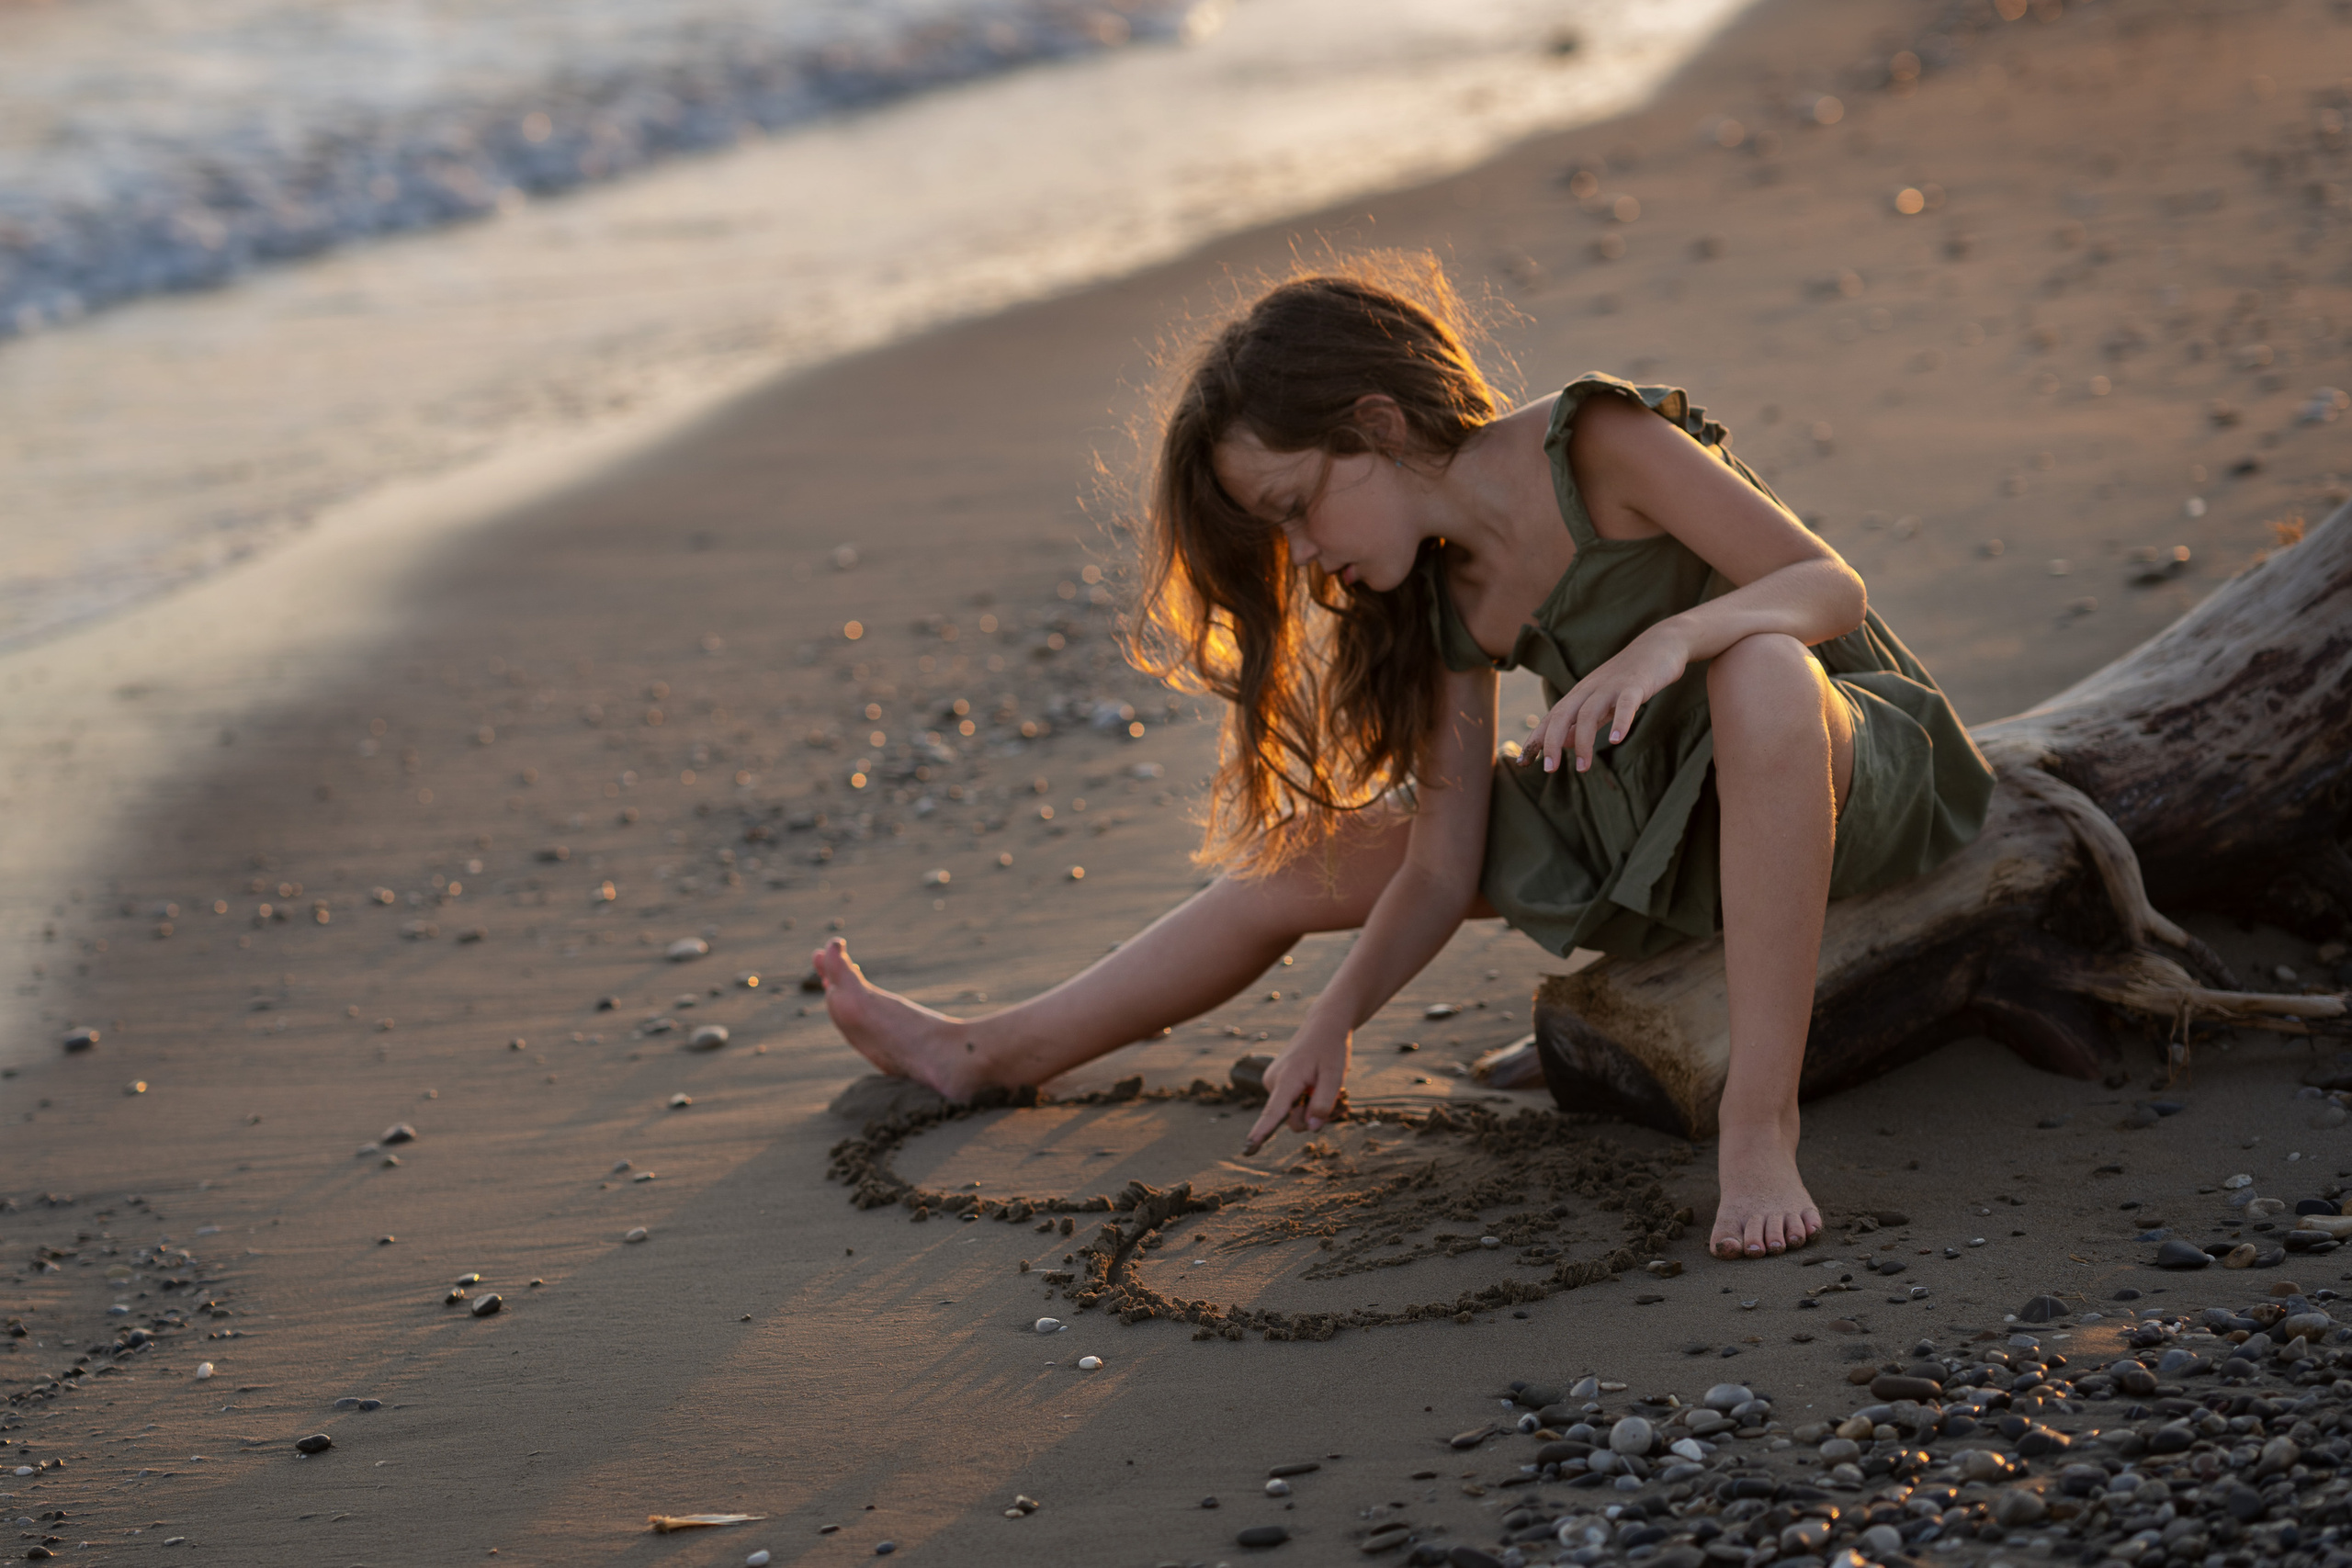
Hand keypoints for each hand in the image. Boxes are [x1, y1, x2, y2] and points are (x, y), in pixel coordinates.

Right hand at [1241, 1020, 1351, 1155]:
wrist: (1323, 1025)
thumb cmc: (1331, 1049)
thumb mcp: (1335, 1075)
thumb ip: (1323, 1103)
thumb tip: (1311, 1128)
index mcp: (1287, 1079)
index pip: (1273, 1112)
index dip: (1262, 1132)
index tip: (1249, 1148)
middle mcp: (1274, 1082)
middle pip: (1293, 1120)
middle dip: (1317, 1117)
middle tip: (1343, 1100)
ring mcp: (1273, 1082)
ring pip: (1294, 1113)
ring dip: (1316, 1108)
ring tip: (1337, 1091)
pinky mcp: (1277, 1083)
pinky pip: (1293, 1103)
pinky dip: (1310, 1101)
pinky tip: (1322, 1086)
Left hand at [1520, 621, 1689, 774]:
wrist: (1661, 645)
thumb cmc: (1629, 678)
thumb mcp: (1602, 703)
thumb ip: (1582, 723)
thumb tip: (1563, 744)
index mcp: (1580, 694)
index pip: (1551, 718)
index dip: (1536, 739)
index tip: (1523, 762)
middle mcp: (1590, 688)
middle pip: (1562, 714)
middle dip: (1551, 742)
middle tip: (1548, 769)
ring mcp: (1611, 686)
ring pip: (1589, 713)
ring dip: (1583, 741)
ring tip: (1582, 768)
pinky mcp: (1636, 684)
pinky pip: (1625, 704)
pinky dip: (1619, 721)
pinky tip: (1615, 740)